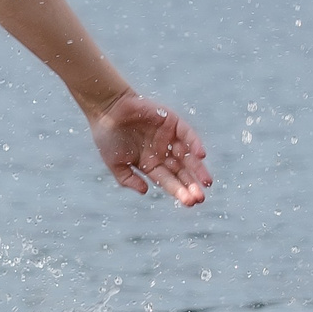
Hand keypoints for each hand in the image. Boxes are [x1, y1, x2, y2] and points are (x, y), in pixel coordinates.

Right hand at [87, 90, 212, 204]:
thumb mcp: (115, 163)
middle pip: (181, 172)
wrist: (106, 108)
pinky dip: (195, 144)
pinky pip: (187, 134)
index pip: (168, 181)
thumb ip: (128, 179)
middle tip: (200, 198)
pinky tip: (201, 156)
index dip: (179, 191)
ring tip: (206, 182)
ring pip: (188, 156)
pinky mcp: (172, 122)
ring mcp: (168, 137)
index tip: (190, 203)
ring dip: (198, 169)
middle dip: (191, 185)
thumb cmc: (107, 135)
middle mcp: (162, 152)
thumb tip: (145, 191)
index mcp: (150, 164)